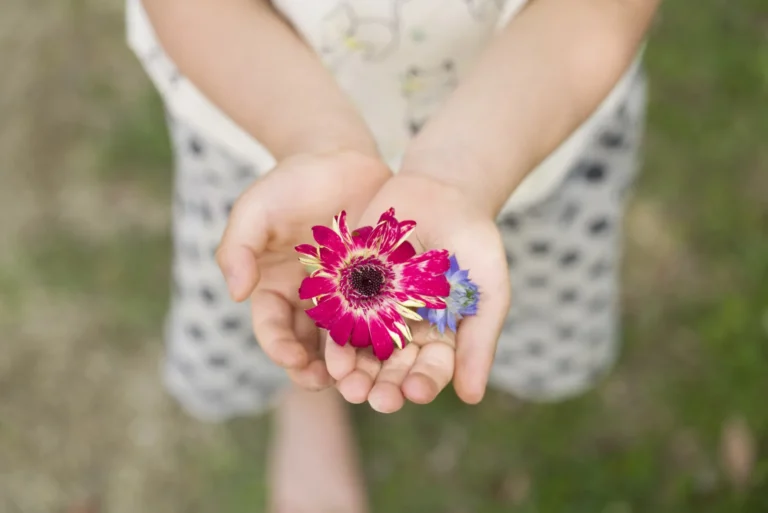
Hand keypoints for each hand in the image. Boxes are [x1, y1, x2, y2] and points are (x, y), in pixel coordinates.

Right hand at [216, 150, 390, 389]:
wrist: (339, 158)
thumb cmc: (291, 182)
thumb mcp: (255, 208)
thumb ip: (238, 247)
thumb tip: (236, 294)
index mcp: (272, 287)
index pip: (270, 326)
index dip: (278, 346)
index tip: (291, 358)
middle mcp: (305, 300)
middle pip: (305, 345)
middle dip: (312, 368)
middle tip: (325, 382)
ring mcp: (342, 296)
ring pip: (342, 341)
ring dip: (348, 365)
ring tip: (358, 381)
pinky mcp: (375, 288)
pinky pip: (377, 318)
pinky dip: (380, 340)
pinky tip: (390, 354)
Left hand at [324, 172, 510, 411]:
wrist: (442, 191)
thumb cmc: (474, 242)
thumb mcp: (488, 290)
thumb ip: (479, 340)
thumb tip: (471, 398)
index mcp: (440, 336)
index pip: (430, 370)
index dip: (423, 383)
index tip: (415, 392)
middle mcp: (405, 330)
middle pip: (393, 368)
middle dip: (384, 386)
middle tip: (378, 401)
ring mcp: (376, 310)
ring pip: (363, 350)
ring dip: (355, 371)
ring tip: (348, 385)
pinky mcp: (350, 288)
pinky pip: (340, 316)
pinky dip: (335, 335)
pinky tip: (331, 352)